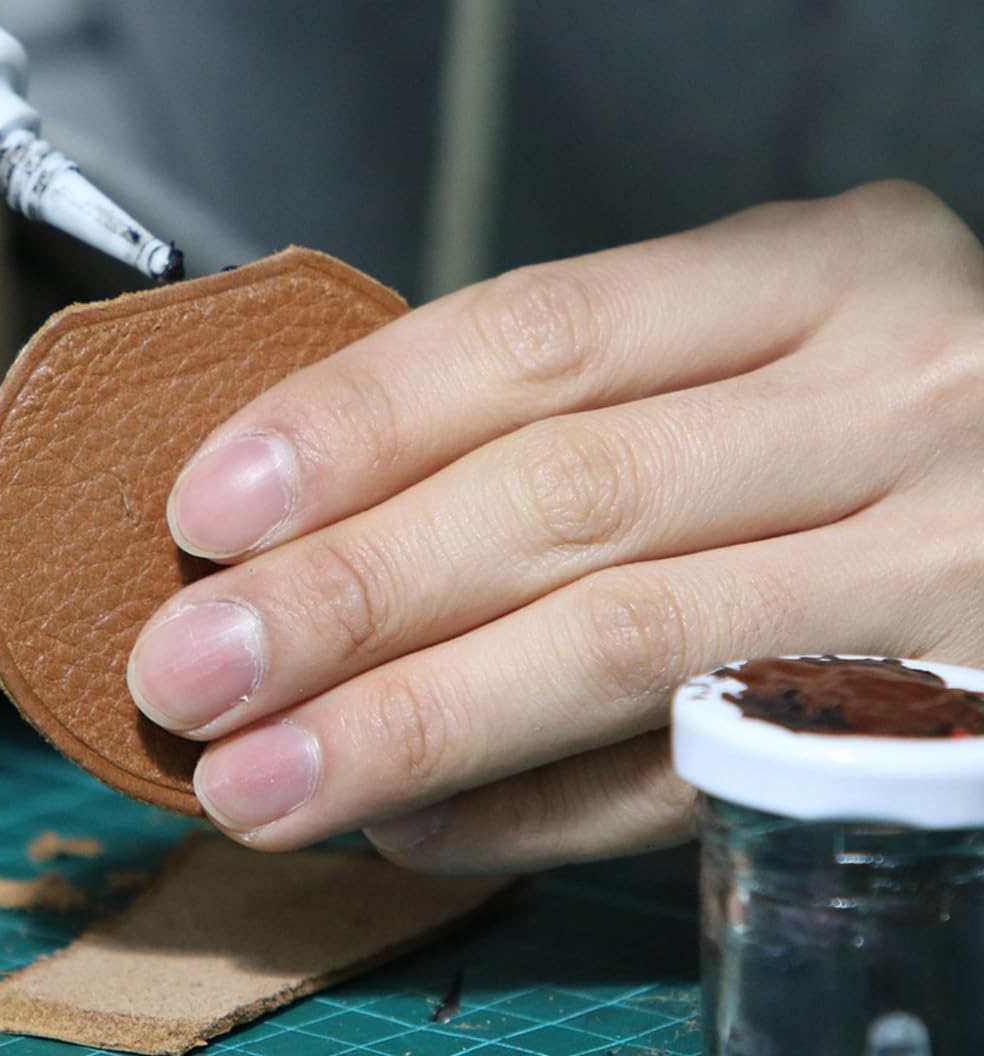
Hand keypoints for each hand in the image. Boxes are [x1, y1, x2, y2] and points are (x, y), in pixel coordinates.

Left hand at [127, 181, 983, 869]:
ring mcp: (943, 564)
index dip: (355, 421)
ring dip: (415, 721)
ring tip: (262, 776)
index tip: (210, 503)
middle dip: (350, 590)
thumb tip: (316, 506)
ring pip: (628, 642)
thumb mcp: (756, 342)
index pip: (538, 332)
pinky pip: (709, 774)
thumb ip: (579, 398)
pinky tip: (420, 825)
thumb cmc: (879, 408)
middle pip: (566, 493)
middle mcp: (894, 396)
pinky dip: (546, 808)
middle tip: (189, 665)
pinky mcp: (962, 719)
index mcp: (815, 269)